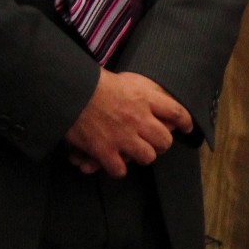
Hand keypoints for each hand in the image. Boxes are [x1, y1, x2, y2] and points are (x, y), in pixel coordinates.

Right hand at [63, 70, 191, 177]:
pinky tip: (111, 162)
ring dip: (140, 156)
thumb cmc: (88, 79)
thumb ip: (139, 91)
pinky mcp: (104, 150)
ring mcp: (122, 136)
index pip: (176, 112)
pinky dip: (116, 168)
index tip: (186, 127)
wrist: (62, 87)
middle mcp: (138, 118)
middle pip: (164, 141)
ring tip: (131, 151)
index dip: (185, 122)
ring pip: (147, 157)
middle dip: (160, 144)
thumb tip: (153, 96)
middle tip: (151, 142)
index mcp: (143, 98)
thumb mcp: (120, 78)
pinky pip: (120, 170)